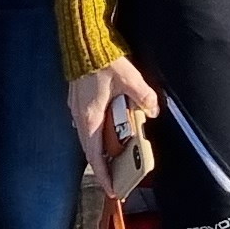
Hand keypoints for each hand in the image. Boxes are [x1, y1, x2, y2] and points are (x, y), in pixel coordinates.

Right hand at [68, 58, 161, 194]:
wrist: (82, 38)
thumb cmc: (102, 59)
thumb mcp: (128, 78)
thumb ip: (143, 95)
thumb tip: (154, 109)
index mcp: (90, 118)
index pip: (96, 156)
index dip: (105, 175)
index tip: (113, 190)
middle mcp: (80, 116)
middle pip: (91, 150)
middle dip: (104, 166)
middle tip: (118, 178)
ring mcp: (76, 107)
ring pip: (88, 136)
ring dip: (101, 149)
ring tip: (117, 157)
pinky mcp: (77, 98)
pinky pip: (87, 123)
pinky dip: (98, 132)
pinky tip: (109, 127)